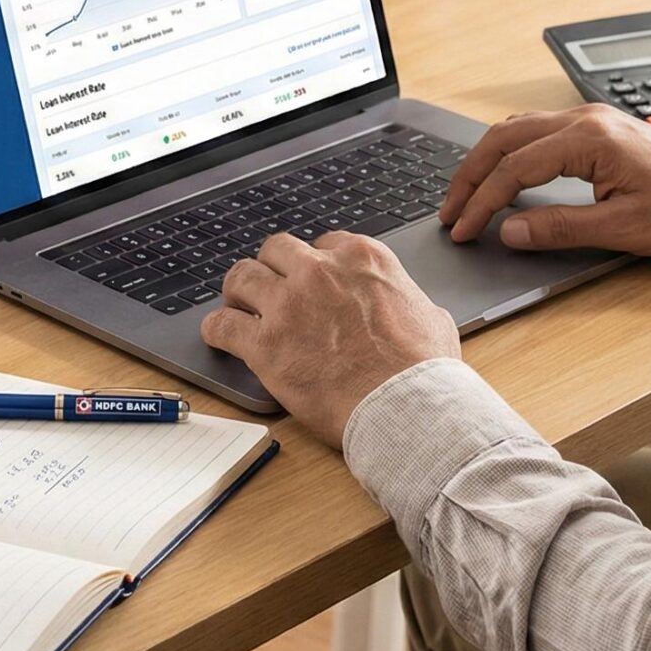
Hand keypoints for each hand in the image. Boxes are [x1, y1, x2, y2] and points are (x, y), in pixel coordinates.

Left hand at [200, 231, 459, 440]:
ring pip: (241, 277)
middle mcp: (320, 271)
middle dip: (272, 268)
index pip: (324, 243)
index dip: (315, 264)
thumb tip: (413, 310)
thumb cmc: (425, 370)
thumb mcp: (432, 317)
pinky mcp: (265, 345)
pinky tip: (220, 337)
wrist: (407, 407)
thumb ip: (408, 301)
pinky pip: (222, 325)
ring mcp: (288, 306)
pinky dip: (217, 330)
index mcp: (362, 258)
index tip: (311, 280)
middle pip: (276, 250)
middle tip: (270, 288)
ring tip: (238, 307)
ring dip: (238, 291)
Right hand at [439, 104, 650, 254]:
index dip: (482, 202)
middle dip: (470, 175)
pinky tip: (503, 173)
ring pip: (516, 129)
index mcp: (588, 139)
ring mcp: (589, 118)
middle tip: (450, 210)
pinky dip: (509, 151)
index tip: (463, 229)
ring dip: (487, 160)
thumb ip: (560, 228)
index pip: (514, 167)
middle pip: (504, 138)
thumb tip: (511, 231)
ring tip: (467, 195)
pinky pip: (536, 129)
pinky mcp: (596, 127)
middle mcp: (583, 119)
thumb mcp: (622, 228)